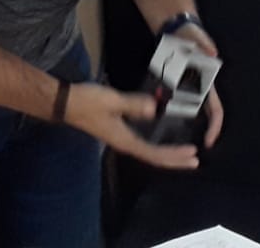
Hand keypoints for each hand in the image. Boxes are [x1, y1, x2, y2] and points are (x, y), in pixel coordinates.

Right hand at [61, 83, 198, 170]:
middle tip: (194, 159)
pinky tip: (160, 135)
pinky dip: (156, 142)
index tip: (192, 154)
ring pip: (149, 150)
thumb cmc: (87, 102)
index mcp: (125, 140)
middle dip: (174, 159)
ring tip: (182, 152)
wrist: (65, 102)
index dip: (174, 156)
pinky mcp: (118, 130)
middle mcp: (125, 143)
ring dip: (166, 153)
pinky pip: (142, 141)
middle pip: (153, 157)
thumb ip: (133, 104)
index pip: (154, 154)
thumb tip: (155, 109)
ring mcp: (120, 138)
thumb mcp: (112, 100)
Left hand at [173, 25, 224, 148]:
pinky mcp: (176, 81)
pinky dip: (169, 108)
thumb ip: (204, 43)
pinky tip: (157, 114)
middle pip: (202, 114)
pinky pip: (174, 99)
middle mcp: (199, 86)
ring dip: (180, 119)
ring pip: (187, 108)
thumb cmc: (189, 32)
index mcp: (207, 80)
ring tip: (167, 133)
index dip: (215, 126)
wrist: (177, 27)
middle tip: (183, 146)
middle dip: (196, 129)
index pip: (216, 109)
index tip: (208, 142)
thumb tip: (212, 52)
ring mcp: (188, 85)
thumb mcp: (195, 36)